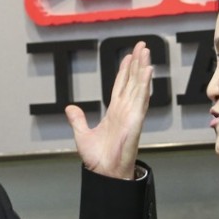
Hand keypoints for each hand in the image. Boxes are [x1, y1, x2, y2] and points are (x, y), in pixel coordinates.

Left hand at [65, 40, 151, 178]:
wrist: (104, 173)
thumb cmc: (98, 159)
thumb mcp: (81, 134)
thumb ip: (77, 120)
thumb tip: (70, 108)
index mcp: (115, 113)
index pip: (121, 86)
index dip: (125, 71)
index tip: (129, 56)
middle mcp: (125, 110)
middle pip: (133, 81)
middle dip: (137, 63)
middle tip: (142, 45)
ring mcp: (132, 114)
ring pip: (139, 86)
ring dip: (143, 68)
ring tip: (146, 51)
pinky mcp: (136, 120)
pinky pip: (141, 99)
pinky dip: (144, 84)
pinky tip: (148, 70)